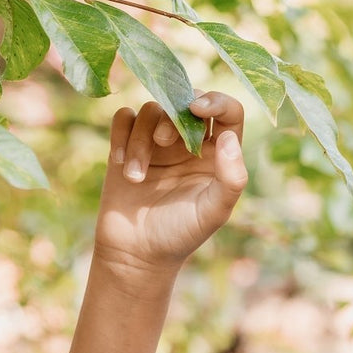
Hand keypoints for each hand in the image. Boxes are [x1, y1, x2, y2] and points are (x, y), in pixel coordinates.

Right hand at [93, 90, 248, 279]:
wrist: (137, 252)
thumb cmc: (180, 234)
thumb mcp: (213, 212)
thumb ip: (231, 179)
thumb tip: (229, 138)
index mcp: (218, 155)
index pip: (228, 112)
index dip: (216, 100)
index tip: (197, 109)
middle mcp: (190, 143)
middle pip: (186, 99)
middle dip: (173, 115)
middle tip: (164, 143)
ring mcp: (157, 143)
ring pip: (151, 110)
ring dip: (141, 140)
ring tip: (136, 178)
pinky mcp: (128, 144)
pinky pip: (123, 117)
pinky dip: (121, 136)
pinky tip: (122, 166)